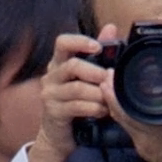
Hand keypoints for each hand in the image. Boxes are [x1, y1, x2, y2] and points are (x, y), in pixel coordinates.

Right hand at [25, 25, 117, 161]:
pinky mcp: (54, 112)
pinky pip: (77, 106)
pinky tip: (102, 111)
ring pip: (77, 88)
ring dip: (98, 94)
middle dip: (95, 72)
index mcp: (59, 63)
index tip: (98, 47)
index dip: (80, 41)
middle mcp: (51, 76)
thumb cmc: (76, 101)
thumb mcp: (87, 76)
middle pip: (73, 65)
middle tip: (110, 79)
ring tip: (109, 100)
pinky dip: (94, 108)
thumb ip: (97, 53)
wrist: (59, 133)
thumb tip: (111, 28)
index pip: (62, 42)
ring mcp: (50, 94)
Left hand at [102, 71, 161, 161]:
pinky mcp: (144, 150)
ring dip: (116, 106)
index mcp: (159, 127)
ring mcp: (142, 146)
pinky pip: (129, 130)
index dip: (115, 93)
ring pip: (122, 123)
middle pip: (119, 115)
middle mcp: (146, 138)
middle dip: (110, 95)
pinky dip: (125, 117)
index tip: (111, 77)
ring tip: (112, 89)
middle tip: (107, 78)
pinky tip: (126, 107)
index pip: (127, 109)